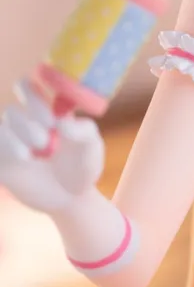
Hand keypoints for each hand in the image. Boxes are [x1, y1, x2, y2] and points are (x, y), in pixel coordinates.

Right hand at [0, 79, 104, 213]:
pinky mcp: (1, 161)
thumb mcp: (91, 147)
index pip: (25, 87)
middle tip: (50, 130)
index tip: (50, 106)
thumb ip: (84, 130)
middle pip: (14, 108)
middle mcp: (23, 124)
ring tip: (39, 149)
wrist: (72, 199)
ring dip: (22, 132)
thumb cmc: (82, 167)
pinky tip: (24, 156)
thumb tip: (62, 122)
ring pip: (2, 124)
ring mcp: (10, 142)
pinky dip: (8, 145)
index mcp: (44, 111)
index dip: (30, 90)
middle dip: (33, 114)